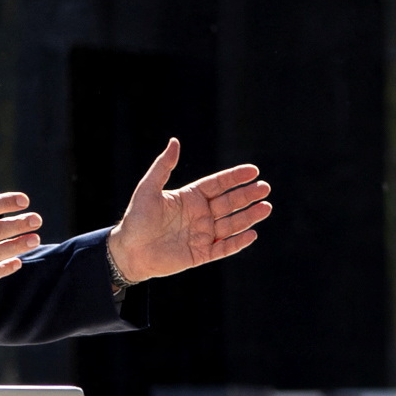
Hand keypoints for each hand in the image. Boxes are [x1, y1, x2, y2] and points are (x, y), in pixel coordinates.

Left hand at [106, 139, 272, 284]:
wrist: (129, 251)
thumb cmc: (136, 218)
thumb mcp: (148, 188)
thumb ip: (163, 166)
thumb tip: (175, 141)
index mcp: (191, 198)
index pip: (218, 185)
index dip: (235, 178)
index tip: (253, 171)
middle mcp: (200, 215)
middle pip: (230, 203)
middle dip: (248, 196)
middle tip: (265, 188)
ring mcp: (202, 235)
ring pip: (232, 224)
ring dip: (249, 216)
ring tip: (266, 208)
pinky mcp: (201, 254)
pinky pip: (224, 248)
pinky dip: (238, 243)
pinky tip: (252, 234)